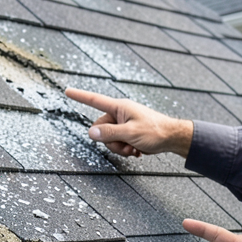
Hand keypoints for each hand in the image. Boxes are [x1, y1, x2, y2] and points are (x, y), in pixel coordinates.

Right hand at [65, 88, 193, 157]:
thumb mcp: (130, 133)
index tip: (67, 90)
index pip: (95, 100)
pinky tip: (137, 151)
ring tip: (134, 149)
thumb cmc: (156, 131)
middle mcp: (121, 114)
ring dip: (120, 148)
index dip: (80, 96)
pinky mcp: (130, 132)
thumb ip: (109, 133)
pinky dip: (126, 149)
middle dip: (112, 142)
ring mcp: (125, 123)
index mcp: (120, 107)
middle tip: (128, 146)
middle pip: (101, 129)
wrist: (173, 137)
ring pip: (110, 139)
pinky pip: (119, 142)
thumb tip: (91, 133)